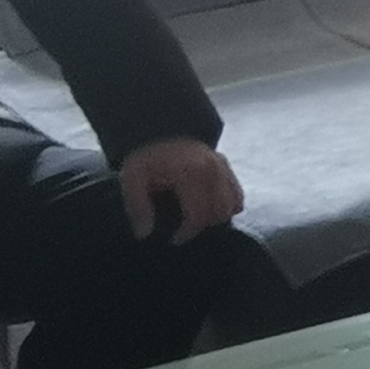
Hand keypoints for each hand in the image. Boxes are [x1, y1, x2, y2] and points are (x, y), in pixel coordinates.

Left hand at [117, 136, 242, 241]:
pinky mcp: (227, 166)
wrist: (161, 129)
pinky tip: (209, 207)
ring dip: (217, 217)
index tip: (173, 239)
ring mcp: (223, 167)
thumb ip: (137, 206)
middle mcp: (213, 171)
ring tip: (197, 218)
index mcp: (190, 174)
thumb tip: (144, 233)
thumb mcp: (133, 178)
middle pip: (219, 213)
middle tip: (185, 228)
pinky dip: (227, 205)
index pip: (197, 215)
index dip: (186, 233)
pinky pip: (237, 194)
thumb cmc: (148, 156)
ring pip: (233, 205)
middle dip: (202, 226)